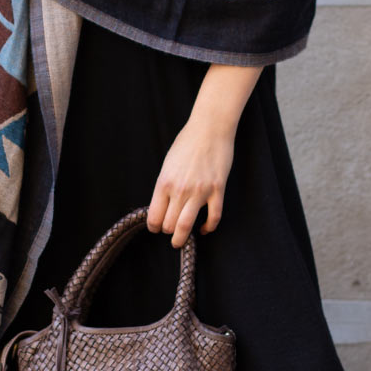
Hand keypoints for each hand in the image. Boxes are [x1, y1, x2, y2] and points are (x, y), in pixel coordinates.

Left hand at [147, 116, 235, 248]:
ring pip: (187, 226)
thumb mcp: (168, 164)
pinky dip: (208, 227)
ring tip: (180, 241)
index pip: (154, 216)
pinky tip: (204, 229)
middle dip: (168, 232)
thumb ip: (165, 185)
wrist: (210, 128)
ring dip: (182, 238)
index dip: (154, 226)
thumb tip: (164, 205)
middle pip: (169, 224)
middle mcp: (180, 190)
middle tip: (170, 233)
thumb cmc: (187, 143)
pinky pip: (213, 217)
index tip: (156, 228)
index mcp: (164, 182)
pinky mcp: (217, 190)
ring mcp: (200, 191)